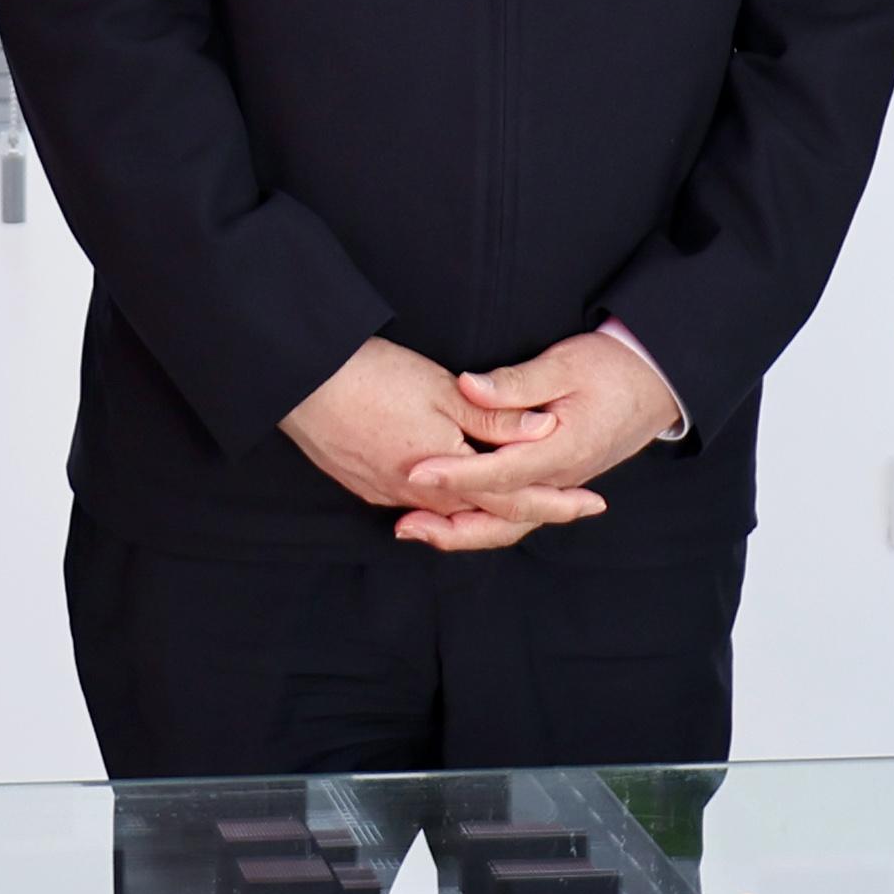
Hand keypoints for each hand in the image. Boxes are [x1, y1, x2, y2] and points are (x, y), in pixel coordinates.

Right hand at [283, 335, 602, 552]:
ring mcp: (386, 493)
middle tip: (569, 505)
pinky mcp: (364, 484)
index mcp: (446, 474)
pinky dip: (448, 502)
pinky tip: (458, 491)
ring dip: (486, 510)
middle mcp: (417, 496)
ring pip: (450, 513)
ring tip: (520, 500)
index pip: (514, 497)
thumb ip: (495, 420)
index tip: (594, 503)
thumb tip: (546, 434)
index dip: (557, 500)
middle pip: (484, 516)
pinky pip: (418, 504)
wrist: (299, 378)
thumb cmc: (373, 377)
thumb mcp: (444, 391)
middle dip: (527, 510)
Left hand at [399, 334, 680, 551]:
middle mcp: (563, 478)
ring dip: (463, 530)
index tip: (416, 473)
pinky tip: (450, 517)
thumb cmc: (612, 368)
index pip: (501, 472)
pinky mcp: (556, 482)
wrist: (656, 383)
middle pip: (503, 516)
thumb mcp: (565, 363)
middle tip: (404, 525)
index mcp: (564, 450)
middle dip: (450, 525)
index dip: (456, 475)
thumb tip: (469, 387)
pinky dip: (483, 521)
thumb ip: (517, 383)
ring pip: (510, 523)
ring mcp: (561, 484)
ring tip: (416, 528)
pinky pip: (517, 513)